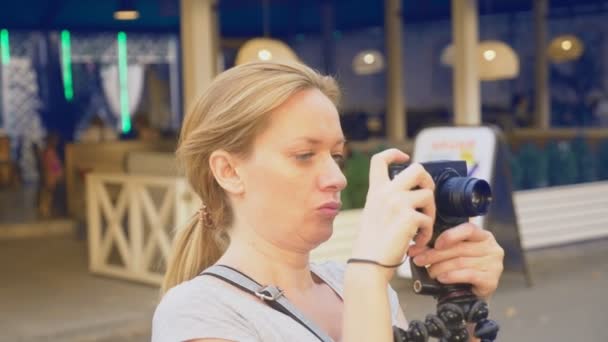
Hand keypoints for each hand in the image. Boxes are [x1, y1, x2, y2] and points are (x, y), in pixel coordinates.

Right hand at [350, 149, 435, 281]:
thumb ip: (387, 201)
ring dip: (430, 212)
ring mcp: (398, 203)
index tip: (404, 157)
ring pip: (428, 194)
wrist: (368, 264)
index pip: (380, 159)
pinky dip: (427, 233)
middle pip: (417, 168)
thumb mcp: (373, 215)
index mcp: (375, 191)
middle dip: (428, 180)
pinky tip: (417, 243)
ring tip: (422, 228)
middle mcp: (386, 193)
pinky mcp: (409, 217)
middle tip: (426, 197)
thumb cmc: (371, 245)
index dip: (394, 153)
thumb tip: (410, 196)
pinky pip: (429, 219)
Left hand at [408, 223, 503, 298]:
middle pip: (459, 248)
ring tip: (429, 272)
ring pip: (461, 262)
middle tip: (419, 259)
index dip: (450, 235)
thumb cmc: (463, 270)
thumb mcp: (454, 254)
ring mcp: (494, 265)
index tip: (435, 244)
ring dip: (440, 267)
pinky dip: (452, 276)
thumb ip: (440, 247)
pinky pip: (468, 275)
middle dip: (435, 254)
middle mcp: (492, 248)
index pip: (468, 229)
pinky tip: (442, 278)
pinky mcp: (491, 280)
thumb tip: (414, 248)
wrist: (473, 295)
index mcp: (483, 236)